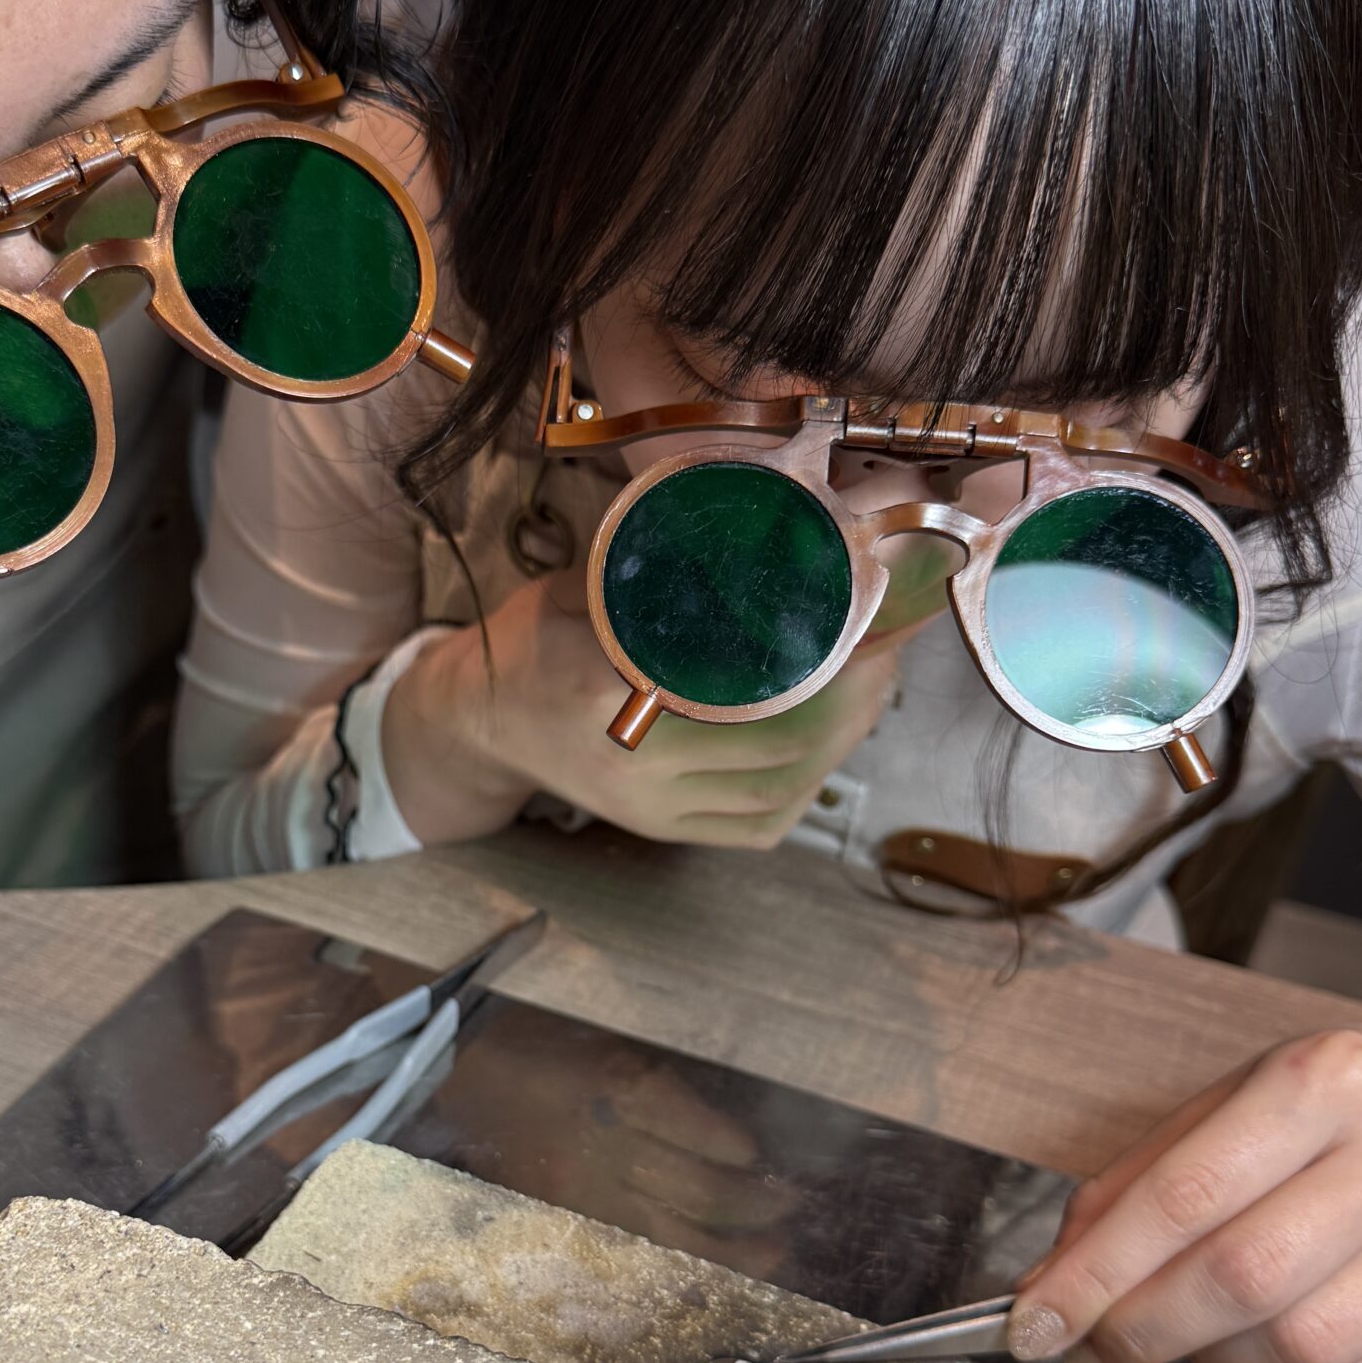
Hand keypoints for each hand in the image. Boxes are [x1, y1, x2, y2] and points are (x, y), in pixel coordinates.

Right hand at [382, 569, 901, 848]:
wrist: (477, 720)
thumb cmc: (531, 642)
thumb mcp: (581, 586)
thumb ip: (656, 569)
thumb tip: (752, 532)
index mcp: (610, 692)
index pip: (742, 683)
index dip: (817, 657)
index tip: (859, 619)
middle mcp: (636, 765)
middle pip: (780, 742)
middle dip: (849, 699)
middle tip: (884, 650)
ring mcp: (652, 809)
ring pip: (780, 789)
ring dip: (840, 744)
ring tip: (871, 692)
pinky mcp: (663, 830)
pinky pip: (757, 825)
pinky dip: (806, 788)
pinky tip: (829, 748)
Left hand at [1007, 1016, 1361, 1362]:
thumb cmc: (1350, 1104)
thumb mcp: (1241, 1100)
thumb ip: (1142, 1182)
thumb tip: (1052, 1280)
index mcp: (1322, 1080)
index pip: (1184, 1196)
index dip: (1095, 1274)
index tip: (1033, 1322)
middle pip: (1239, 1278)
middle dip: (1138, 1328)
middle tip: (1088, 1347)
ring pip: (1298, 1344)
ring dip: (1211, 1359)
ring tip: (1186, 1333)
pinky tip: (1269, 1338)